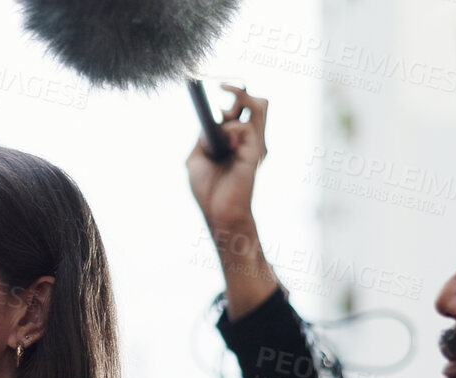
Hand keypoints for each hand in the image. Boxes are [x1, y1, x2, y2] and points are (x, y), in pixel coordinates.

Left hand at [186, 83, 270, 233]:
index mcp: (236, 140)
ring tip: (224, 109)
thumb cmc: (208, 191)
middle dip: (239, 92)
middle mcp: (248, 139)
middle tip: (222, 92)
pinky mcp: (255, 152)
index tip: (216, 85)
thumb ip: (202, 137)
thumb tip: (210, 121)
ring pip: (260, 105)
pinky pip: (246, 126)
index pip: (241, 109)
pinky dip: (231, 129)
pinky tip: (224, 143)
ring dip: (240, 99)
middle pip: (256, 102)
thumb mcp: (196, 158)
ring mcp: (254, 144)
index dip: (232, 95)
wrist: (219, 214)